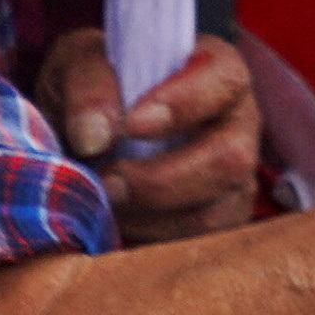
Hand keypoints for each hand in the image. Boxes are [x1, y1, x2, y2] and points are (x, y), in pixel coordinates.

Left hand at [41, 26, 264, 238]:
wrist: (82, 139)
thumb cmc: (91, 90)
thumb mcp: (76, 66)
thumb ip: (86, 86)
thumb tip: (95, 136)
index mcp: (215, 70)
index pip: (223, 79)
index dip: (184, 103)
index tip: (132, 126)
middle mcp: (237, 124)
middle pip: (230, 159)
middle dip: (162, 180)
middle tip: (108, 181)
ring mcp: (235, 180)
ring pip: (215, 214)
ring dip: (151, 218)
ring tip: (105, 204)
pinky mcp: (219, 223)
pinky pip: (198, 248)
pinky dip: (151, 244)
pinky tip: (118, 227)